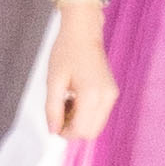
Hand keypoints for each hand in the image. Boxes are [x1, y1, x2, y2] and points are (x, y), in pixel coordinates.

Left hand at [44, 11, 115, 143]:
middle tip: (59, 110)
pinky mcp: (112, 93)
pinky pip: (99, 115)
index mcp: (92, 94)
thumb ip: (52, 108)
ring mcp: (112, 95)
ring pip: (96, 125)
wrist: (83, 33)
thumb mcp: (53, 81)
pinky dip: (86, 114)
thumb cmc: (67, 52)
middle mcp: (106, 97)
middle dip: (73, 128)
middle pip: (91, 132)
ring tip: (67, 102)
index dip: (65, 132)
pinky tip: (75, 99)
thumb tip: (53, 130)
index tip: (54, 121)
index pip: (81, 130)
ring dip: (79, 121)